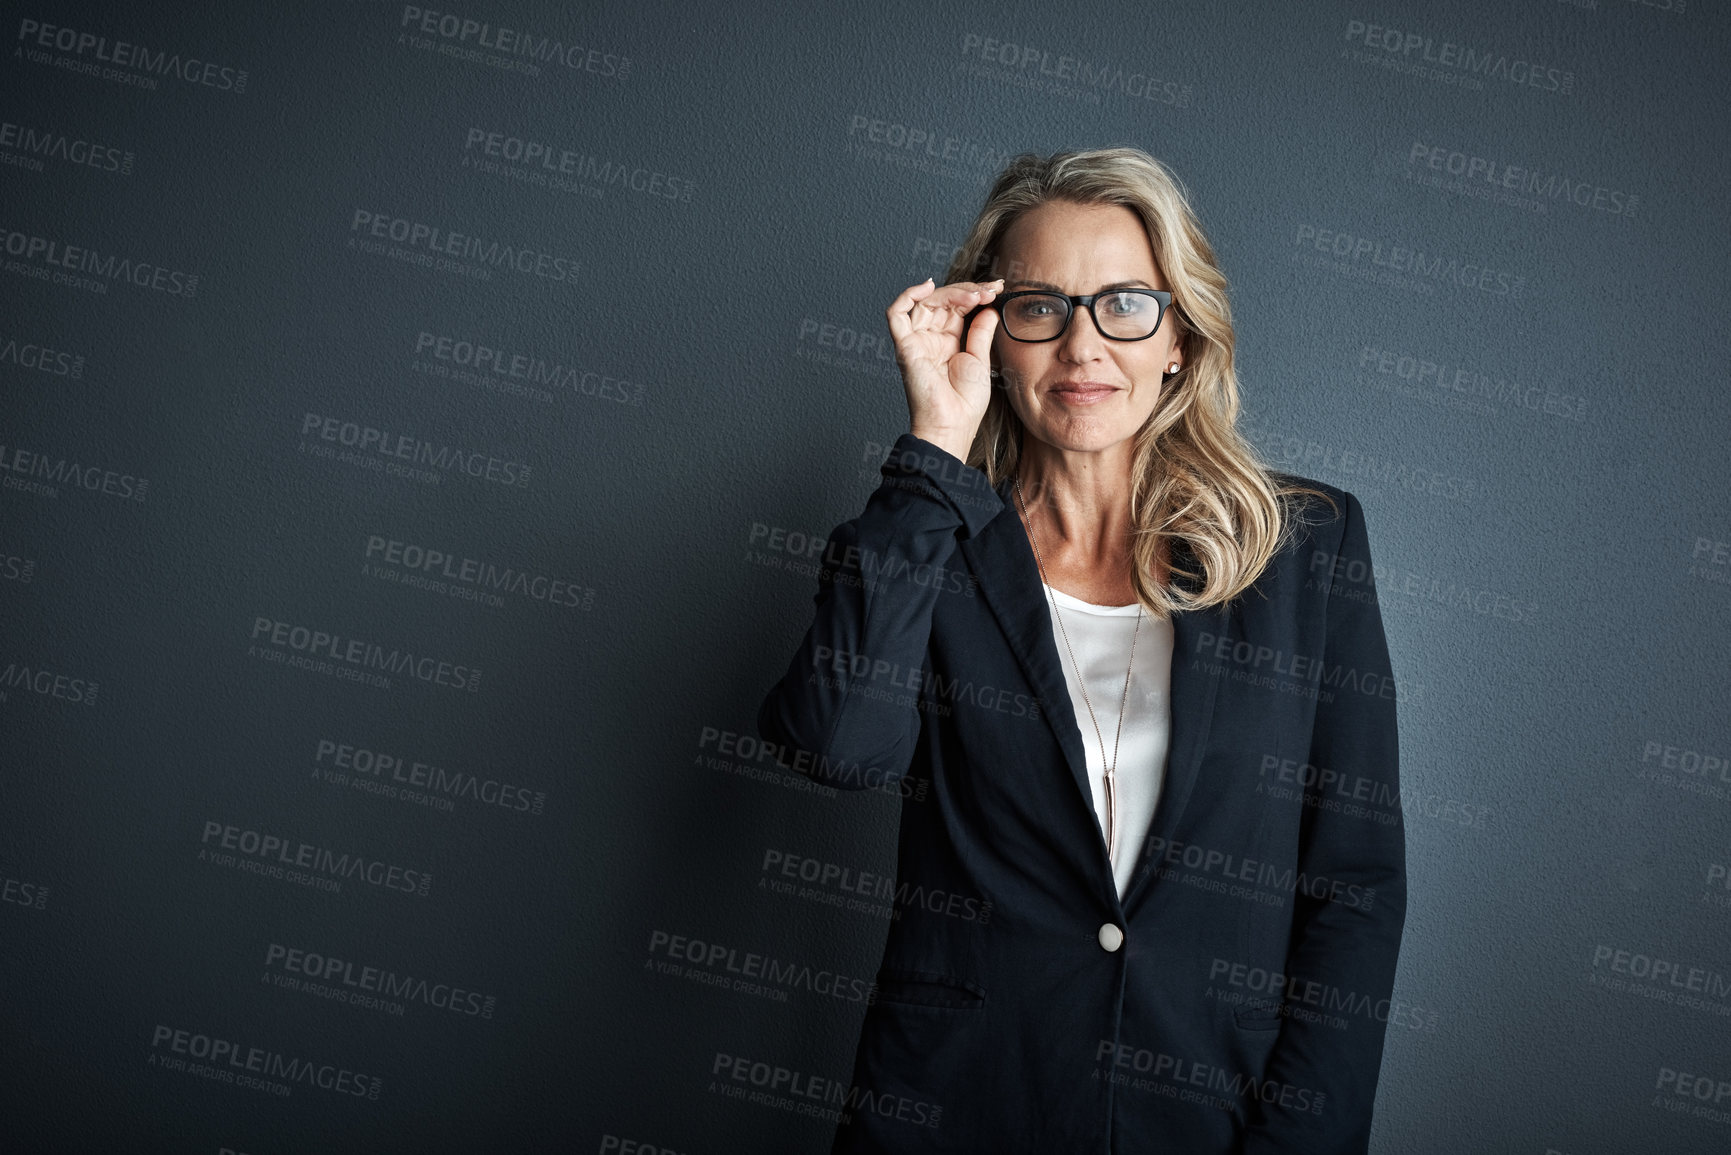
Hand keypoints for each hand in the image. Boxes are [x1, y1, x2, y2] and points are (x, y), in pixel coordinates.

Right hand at [885, 277, 1002, 461]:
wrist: (953, 424)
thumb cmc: (964, 402)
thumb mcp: (981, 360)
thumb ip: (981, 331)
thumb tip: (988, 307)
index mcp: (948, 341)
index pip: (957, 307)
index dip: (975, 294)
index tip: (996, 288)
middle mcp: (930, 338)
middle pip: (942, 300)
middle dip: (967, 290)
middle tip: (989, 290)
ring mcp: (916, 341)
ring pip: (925, 302)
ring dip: (950, 292)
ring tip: (973, 295)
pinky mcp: (904, 346)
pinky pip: (896, 314)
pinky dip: (907, 295)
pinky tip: (927, 286)